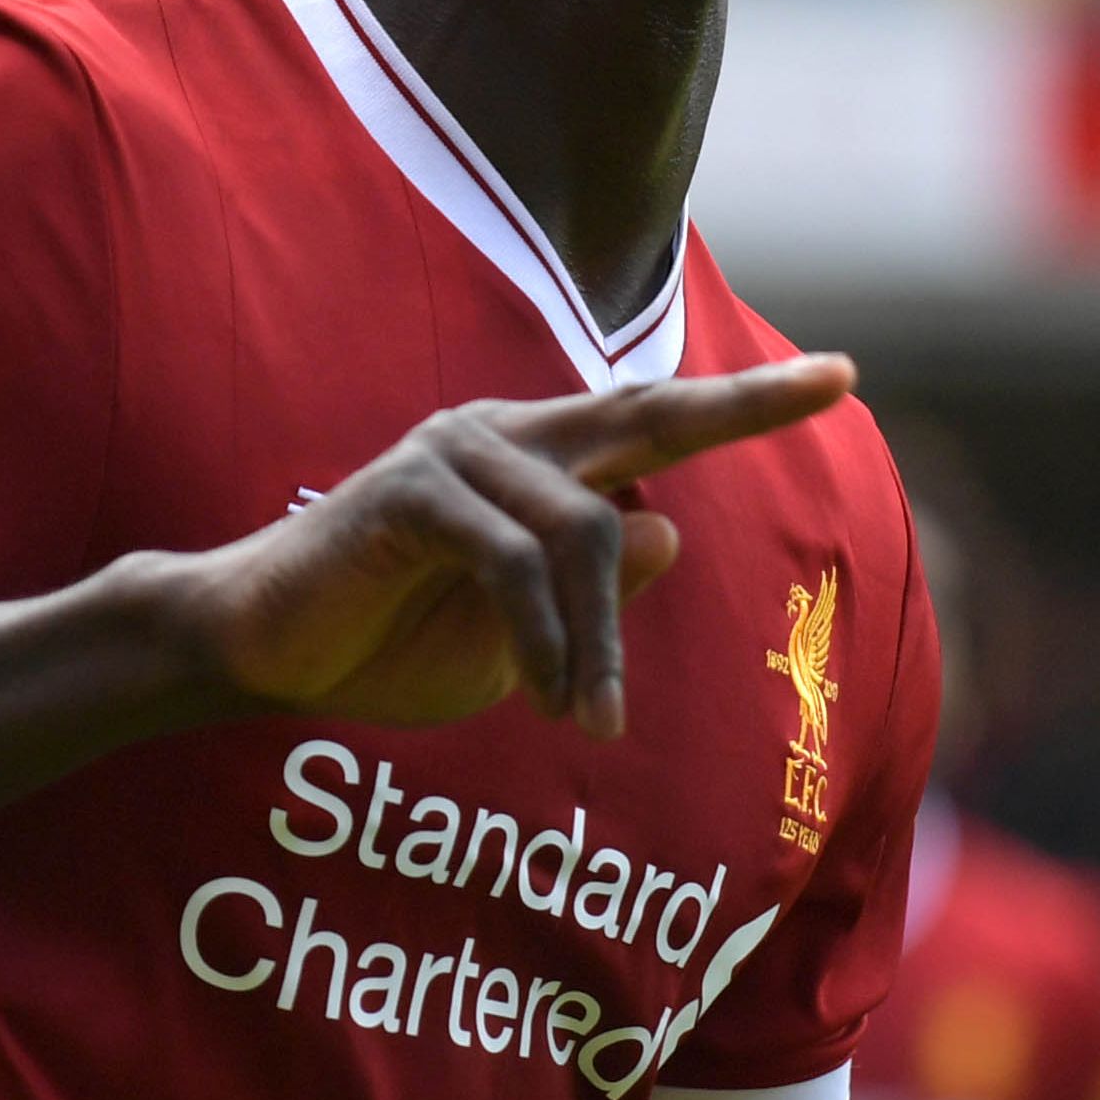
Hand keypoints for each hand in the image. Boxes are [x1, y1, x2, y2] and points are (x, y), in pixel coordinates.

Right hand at [174, 355, 855, 736]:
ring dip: (600, 641)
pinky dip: (544, 637)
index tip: (843, 376)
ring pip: (583, 532)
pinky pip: (514, 563)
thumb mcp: (517, 637)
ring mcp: (456, 452)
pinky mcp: (411, 492)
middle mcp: (505, 433)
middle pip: (647, 412)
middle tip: (839, 381)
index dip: (747, 401)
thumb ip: (593, 589)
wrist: (256, 653)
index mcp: (536, 460)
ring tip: (593, 722)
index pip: (656, 420)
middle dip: (746, 400)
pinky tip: (545, 696)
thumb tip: (671, 532)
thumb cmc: (386, 644)